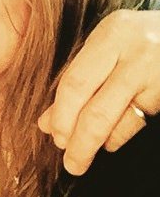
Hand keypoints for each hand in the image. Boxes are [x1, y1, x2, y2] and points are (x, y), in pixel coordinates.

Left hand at [38, 9, 159, 174]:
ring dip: (98, 142)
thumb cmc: (137, 37)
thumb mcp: (108, 42)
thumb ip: (79, 75)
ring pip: (121, 121)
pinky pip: (139, 122)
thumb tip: (48, 122)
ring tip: (83, 153)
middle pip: (98, 110)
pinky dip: (119, 135)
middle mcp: (137, 54)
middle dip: (79, 141)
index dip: (62, 115)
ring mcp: (158, 75)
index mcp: (112, 34)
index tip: (52, 133)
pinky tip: (109, 140)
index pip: (76, 83)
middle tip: (70, 161)